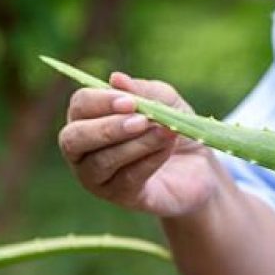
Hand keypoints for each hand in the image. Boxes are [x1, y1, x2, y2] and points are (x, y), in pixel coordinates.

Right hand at [57, 71, 219, 217]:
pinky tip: (166, 148)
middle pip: (74, 139)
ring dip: (135, 144)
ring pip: (101, 162)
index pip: (79, 106)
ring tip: (163, 131)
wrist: (200, 164)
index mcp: (88, 117)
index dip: (101, 102)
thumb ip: (141, 91)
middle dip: (107, 128)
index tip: (130, 102)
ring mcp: (97, 177)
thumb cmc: (172, 126)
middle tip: (141, 121)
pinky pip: (126, 180)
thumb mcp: (164, 100)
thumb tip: (115, 78)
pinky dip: (148, 161)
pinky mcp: (120, 197)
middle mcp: (83, 149)